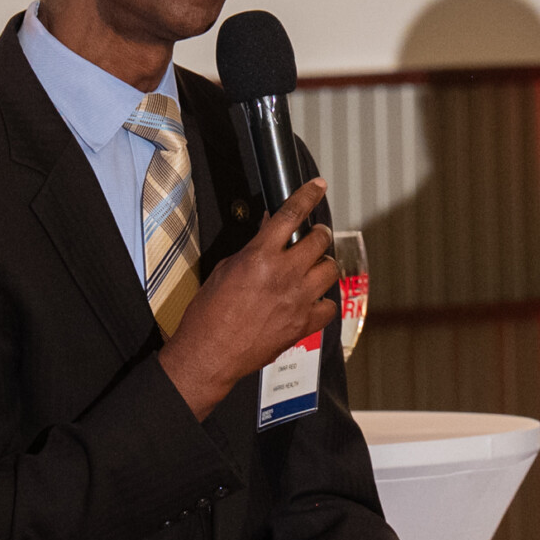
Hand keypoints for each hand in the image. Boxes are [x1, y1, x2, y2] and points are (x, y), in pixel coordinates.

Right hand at [156, 180, 340, 419]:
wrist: (210, 353)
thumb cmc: (209, 314)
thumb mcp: (225, 269)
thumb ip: (252, 250)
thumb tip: (267, 234)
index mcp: (260, 257)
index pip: (291, 215)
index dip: (308, 196)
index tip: (318, 187)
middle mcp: (284, 275)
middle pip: (319, 241)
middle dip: (318, 234)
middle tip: (314, 236)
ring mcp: (298, 300)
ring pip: (330, 270)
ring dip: (323, 265)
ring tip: (313, 268)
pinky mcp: (304, 324)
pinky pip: (329, 305)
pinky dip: (323, 301)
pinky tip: (312, 301)